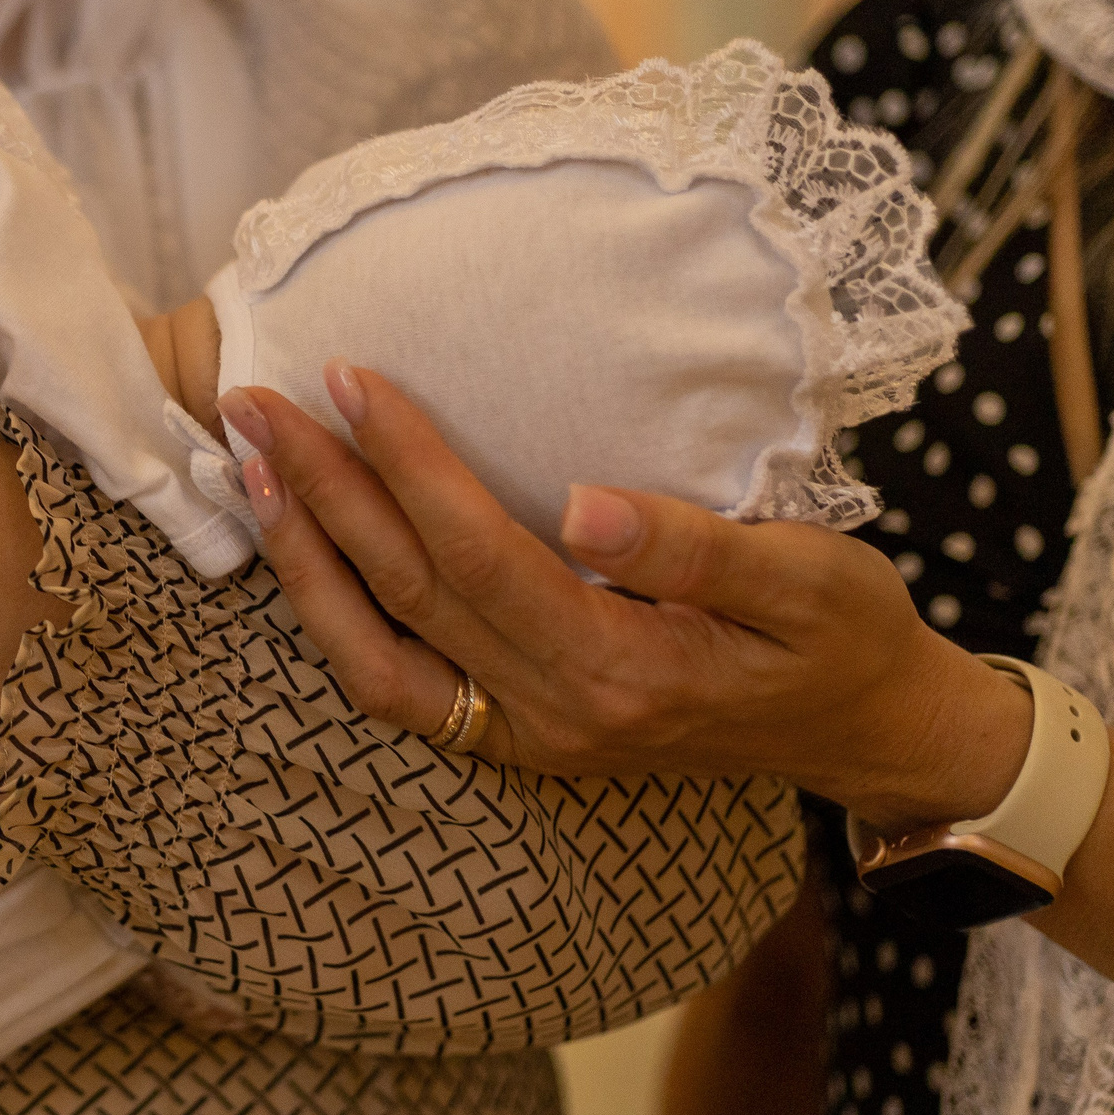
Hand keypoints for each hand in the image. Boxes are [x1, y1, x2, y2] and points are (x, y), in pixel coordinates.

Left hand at [219, 366, 1031, 829]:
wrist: (865, 735)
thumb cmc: (845, 639)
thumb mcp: (813, 581)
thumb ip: (698, 549)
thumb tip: (585, 503)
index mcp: (621, 669)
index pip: (478, 551)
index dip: (404, 462)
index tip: (349, 377)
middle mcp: (552, 715)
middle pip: (404, 594)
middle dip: (320, 490)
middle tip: (251, 399)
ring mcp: (524, 736)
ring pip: (371, 657)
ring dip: (303, 559)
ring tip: (247, 467)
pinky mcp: (513, 737)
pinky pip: (393, 685)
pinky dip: (334, 616)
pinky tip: (302, 546)